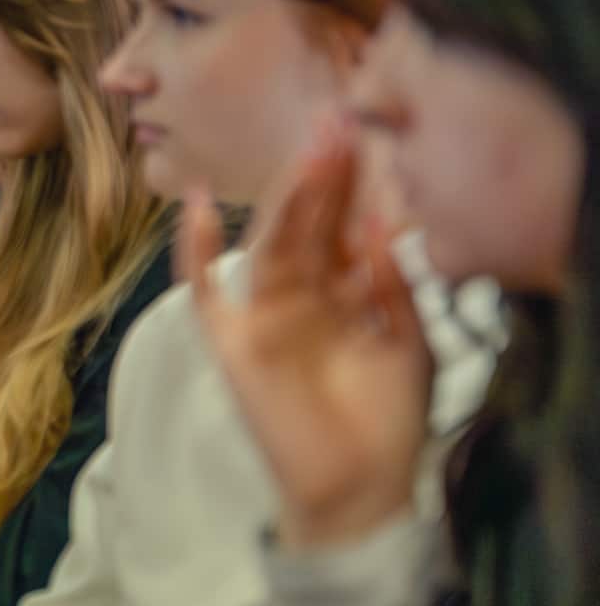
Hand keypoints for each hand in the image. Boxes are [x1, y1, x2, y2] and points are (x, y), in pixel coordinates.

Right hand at [179, 116, 431, 549]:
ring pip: (272, 243)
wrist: (360, 486)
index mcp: (344, 292)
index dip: (355, 184)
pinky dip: (196, 252)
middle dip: (322, 174)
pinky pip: (205, 292)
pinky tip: (202, 207)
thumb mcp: (409, 341)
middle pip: (309, 223)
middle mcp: (302, 294)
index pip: (346, 225)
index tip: (368, 133)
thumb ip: (392, 285)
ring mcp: (264, 313)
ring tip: (307, 150)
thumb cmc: (388, 419)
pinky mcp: (232, 341)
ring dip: (287, 197)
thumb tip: (381, 223)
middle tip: (335, 119)